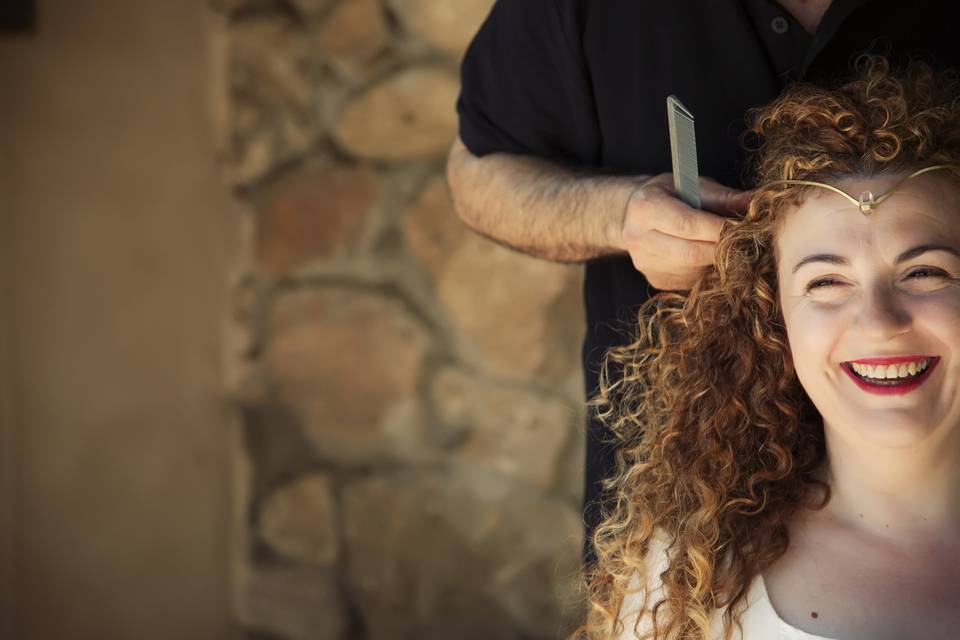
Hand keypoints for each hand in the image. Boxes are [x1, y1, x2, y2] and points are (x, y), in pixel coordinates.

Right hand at [615, 173, 752, 290]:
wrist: (632, 216)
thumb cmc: (668, 195)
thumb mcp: (691, 185)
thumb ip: (723, 196)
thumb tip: (756, 203)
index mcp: (646, 208)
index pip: (687, 224)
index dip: (719, 228)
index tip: (744, 227)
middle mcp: (639, 239)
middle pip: (690, 253)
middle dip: (722, 249)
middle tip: (743, 241)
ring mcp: (646, 264)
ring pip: (694, 270)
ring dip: (716, 261)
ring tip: (725, 246)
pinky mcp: (657, 280)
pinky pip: (692, 281)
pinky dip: (707, 270)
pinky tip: (708, 256)